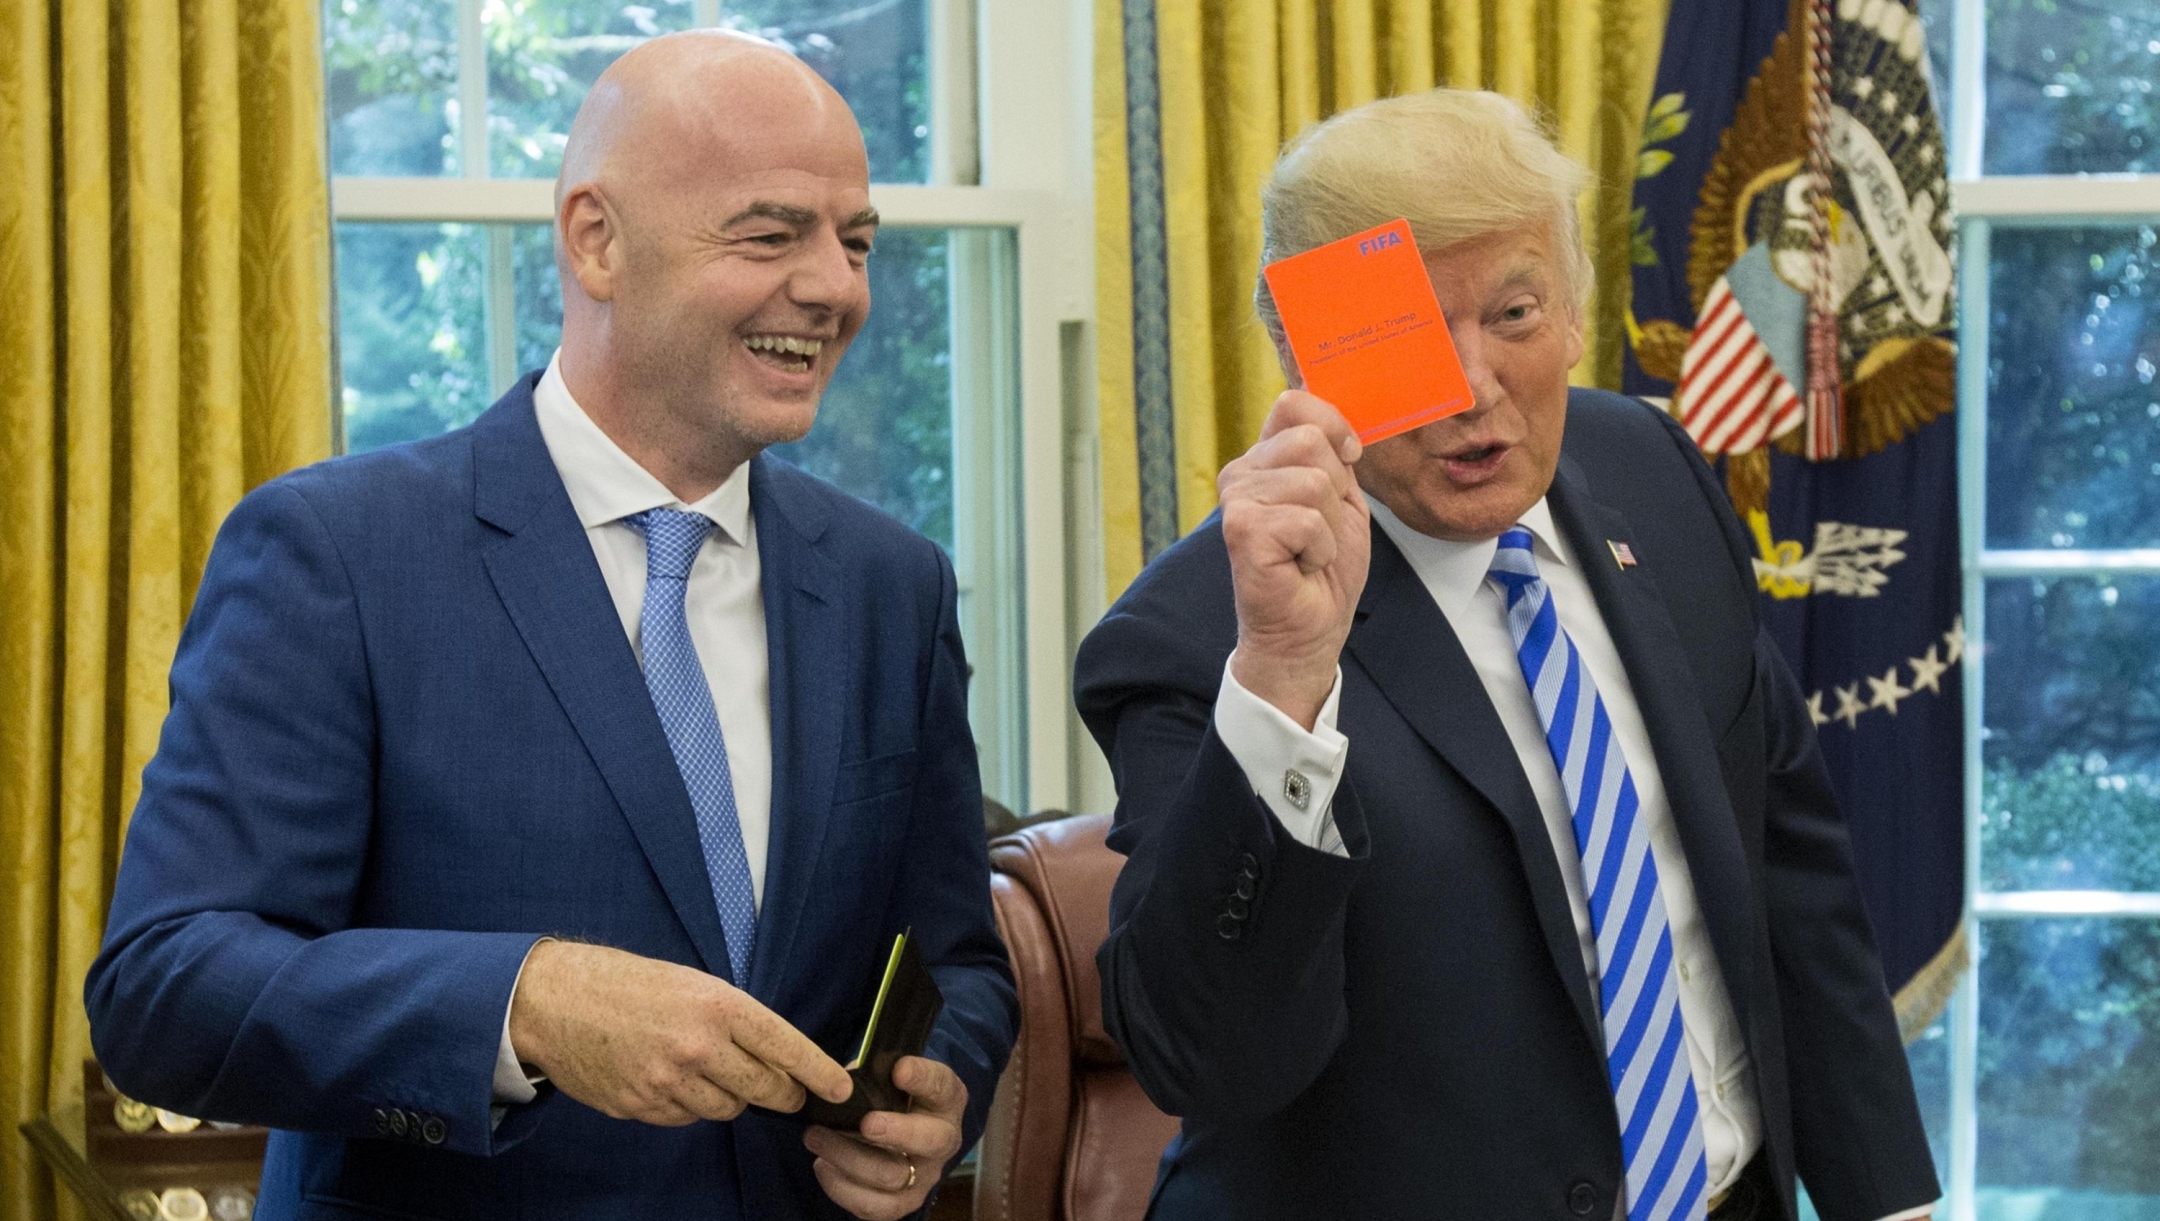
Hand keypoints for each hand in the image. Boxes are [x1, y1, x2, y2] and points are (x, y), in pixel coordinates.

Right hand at [507, 941, 851, 1124]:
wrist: (553, 1001)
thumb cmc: (624, 983)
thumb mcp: (690, 983)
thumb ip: (733, 1019)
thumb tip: (774, 1056)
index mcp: (717, 1006)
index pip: (785, 1047)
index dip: (819, 1071)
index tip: (840, 1086)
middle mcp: (698, 1047)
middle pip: (765, 1091)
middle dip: (782, 1093)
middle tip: (785, 1090)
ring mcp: (667, 1083)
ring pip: (727, 1110)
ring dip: (730, 1097)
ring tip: (707, 1069)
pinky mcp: (641, 1107)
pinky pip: (686, 1119)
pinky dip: (689, 1105)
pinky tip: (670, 1078)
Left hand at [804, 1056, 966, 1220]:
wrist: (901, 1131)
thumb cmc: (893, 1096)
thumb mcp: (891, 1076)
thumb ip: (875, 1074)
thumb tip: (843, 1080)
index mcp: (946, 1100)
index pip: (941, 1085)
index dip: (922, 1078)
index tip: (899, 1070)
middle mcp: (943, 1139)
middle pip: (930, 1140)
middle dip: (897, 1131)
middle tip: (867, 1123)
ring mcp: (925, 1176)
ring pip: (891, 1175)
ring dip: (848, 1157)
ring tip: (815, 1137)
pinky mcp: (904, 1202)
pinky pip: (874, 1206)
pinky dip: (842, 1188)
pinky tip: (822, 1165)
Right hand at [1219, 389, 1368, 729]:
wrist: (1308, 630)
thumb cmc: (1323, 568)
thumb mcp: (1340, 499)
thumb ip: (1334, 455)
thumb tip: (1340, 419)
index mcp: (1265, 458)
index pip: (1295, 404)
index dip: (1334, 426)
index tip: (1347, 460)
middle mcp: (1242, 472)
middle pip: (1312, 441)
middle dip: (1336, 492)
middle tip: (1320, 530)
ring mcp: (1237, 500)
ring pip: (1314, 482)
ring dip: (1328, 526)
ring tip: (1309, 551)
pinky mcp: (1241, 531)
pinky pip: (1307, 520)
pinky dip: (1319, 550)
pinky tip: (1300, 566)